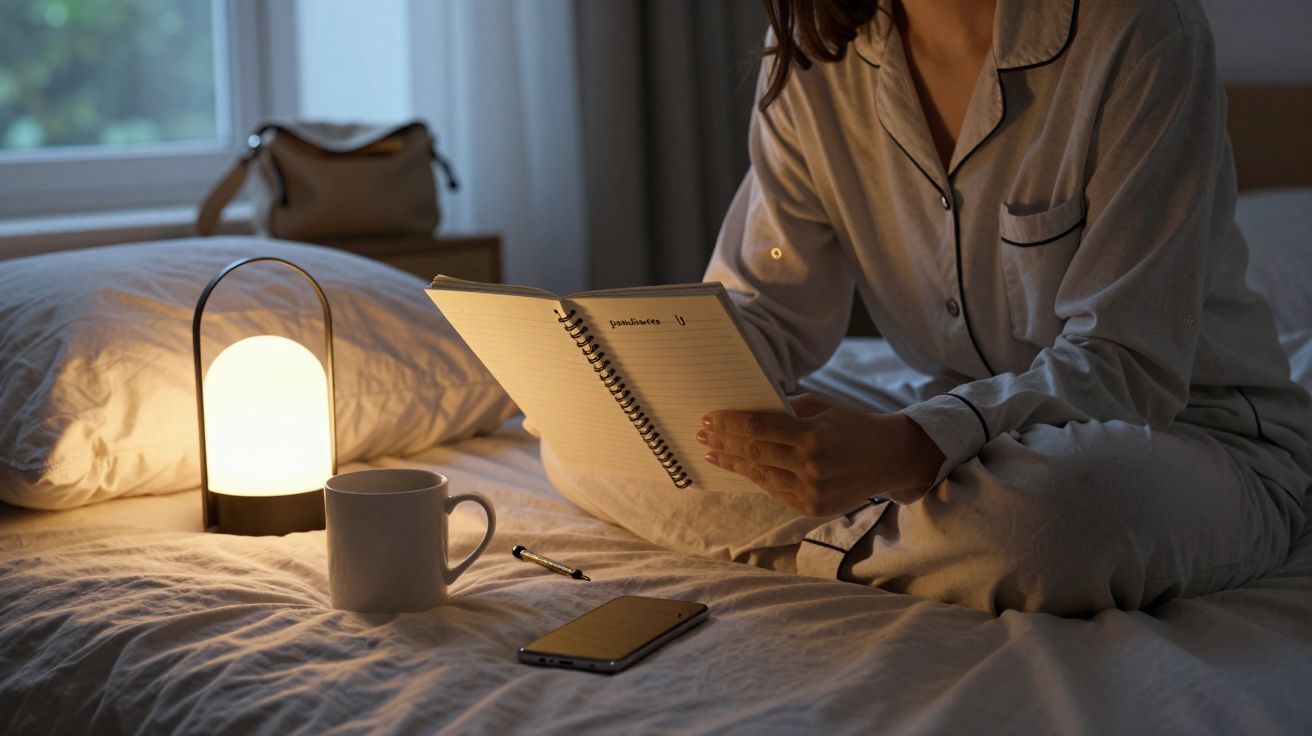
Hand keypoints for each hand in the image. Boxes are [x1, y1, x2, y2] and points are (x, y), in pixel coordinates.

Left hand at [698, 393, 944, 515]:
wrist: (888, 458)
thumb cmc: (850, 425)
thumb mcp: (820, 407)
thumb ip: (784, 410)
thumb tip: (745, 412)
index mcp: (812, 437)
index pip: (758, 429)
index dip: (729, 424)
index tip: (709, 418)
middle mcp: (810, 467)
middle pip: (754, 454)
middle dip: (724, 444)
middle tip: (703, 436)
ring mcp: (811, 492)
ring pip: (760, 476)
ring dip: (733, 464)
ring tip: (714, 454)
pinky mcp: (812, 508)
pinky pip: (775, 491)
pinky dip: (756, 478)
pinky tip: (741, 468)